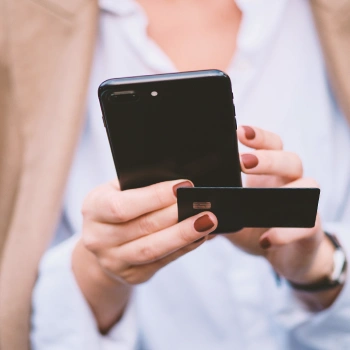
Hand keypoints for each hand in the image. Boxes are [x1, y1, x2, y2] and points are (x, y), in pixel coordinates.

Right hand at [73, 179, 216, 330]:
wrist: (102, 242)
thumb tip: (179, 185)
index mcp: (93, 208)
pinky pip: (162, 261)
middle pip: (143, 228)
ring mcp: (113, 261)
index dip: (154, 197)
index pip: (123, 205)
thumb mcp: (118, 190)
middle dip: (176, 215)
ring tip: (208, 221)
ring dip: (184, 235)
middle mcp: (98, 238)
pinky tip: (200, 236)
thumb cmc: (116, 206)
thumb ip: (140, 185)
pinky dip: (184, 248)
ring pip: (153, 249)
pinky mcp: (131, 275)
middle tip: (204, 205)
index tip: (182, 186)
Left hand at [224, 126, 338, 308]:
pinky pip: (306, 225)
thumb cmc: (255, 226)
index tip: (239, 132)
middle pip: (290, 160)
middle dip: (267, 158)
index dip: (259, 136)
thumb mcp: (232, 213)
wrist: (282, 254)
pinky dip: (285, 232)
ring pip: (308, 185)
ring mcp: (304, 203)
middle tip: (242, 162)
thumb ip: (215, 205)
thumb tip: (187, 201)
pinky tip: (266, 238)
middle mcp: (290, 182)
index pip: (271, 145)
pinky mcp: (312, 228)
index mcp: (270, 172)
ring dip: (284, 189)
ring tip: (258, 198)